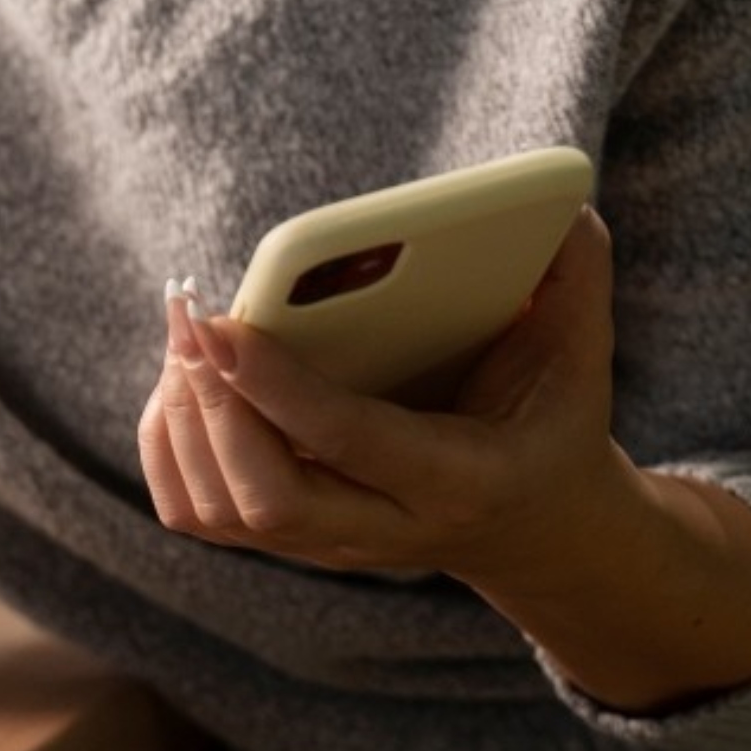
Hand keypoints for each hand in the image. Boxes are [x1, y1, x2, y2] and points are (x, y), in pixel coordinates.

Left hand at [136, 207, 635, 589]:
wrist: (537, 528)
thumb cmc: (551, 423)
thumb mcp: (581, 358)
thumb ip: (578, 284)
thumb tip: (568, 205)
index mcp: (457, 481)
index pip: (352, 444)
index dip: (279, 387)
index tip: (221, 323)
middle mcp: (385, 531)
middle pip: (267, 501)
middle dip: (214, 406)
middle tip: (190, 317)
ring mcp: (329, 545)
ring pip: (218, 511)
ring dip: (183, 418)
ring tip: (183, 332)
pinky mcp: (289, 540)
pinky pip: (196, 512)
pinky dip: (169, 445)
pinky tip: (184, 376)